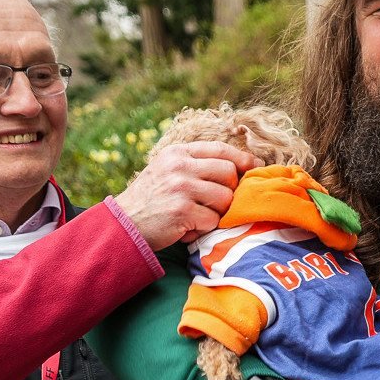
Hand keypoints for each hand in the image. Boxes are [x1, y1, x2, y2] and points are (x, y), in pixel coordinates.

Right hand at [114, 141, 260, 248]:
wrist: (123, 225)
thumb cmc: (149, 200)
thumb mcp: (166, 171)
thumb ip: (194, 165)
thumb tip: (235, 167)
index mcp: (178, 153)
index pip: (220, 149)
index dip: (242, 158)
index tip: (256, 166)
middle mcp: (180, 166)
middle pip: (229, 174)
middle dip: (229, 191)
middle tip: (215, 204)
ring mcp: (181, 187)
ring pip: (225, 199)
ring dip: (216, 213)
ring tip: (197, 218)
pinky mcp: (182, 210)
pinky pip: (212, 220)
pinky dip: (203, 229)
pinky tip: (187, 230)